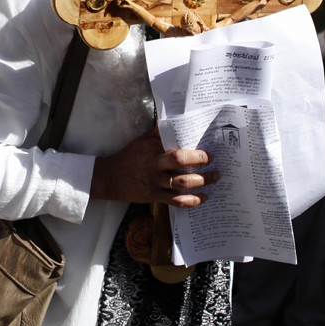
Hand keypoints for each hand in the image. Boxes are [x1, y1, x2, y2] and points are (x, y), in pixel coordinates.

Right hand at [90, 128, 218, 207]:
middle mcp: (154, 165)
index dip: (194, 151)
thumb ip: (157, 135)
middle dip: (200, 163)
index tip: (208, 152)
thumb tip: (175, 125)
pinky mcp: (154, 196)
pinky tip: (203, 198)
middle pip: (179, 162)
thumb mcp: (140, 141)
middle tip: (214, 163)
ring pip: (181, 183)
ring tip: (214, 178)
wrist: (110, 177)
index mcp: (151, 150)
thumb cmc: (127, 157)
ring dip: (201, 181)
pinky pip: (176, 200)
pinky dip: (192, 200)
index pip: (175, 147)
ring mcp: (154, 182)